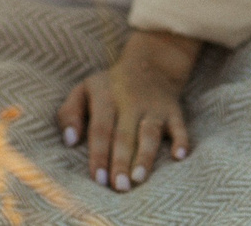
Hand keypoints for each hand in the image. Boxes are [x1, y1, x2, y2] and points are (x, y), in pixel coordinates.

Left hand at [58, 27, 198, 192]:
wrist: (149, 64)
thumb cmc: (109, 87)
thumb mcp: (83, 91)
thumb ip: (69, 114)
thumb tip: (69, 141)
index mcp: (105, 97)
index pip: (100, 128)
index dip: (99, 154)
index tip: (98, 180)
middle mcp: (129, 102)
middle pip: (124, 135)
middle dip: (120, 162)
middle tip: (119, 187)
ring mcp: (153, 107)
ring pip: (149, 132)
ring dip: (145, 155)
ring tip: (139, 178)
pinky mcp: (173, 111)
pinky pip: (179, 126)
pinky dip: (181, 140)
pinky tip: (179, 157)